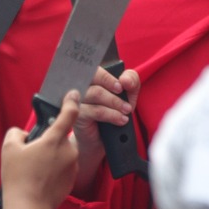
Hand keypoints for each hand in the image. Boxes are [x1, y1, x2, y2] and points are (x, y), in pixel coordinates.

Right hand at [3, 92, 80, 208]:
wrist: (29, 208)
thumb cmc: (18, 178)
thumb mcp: (9, 148)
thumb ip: (17, 133)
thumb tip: (24, 134)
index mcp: (55, 139)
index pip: (69, 113)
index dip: (71, 101)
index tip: (73, 94)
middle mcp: (68, 151)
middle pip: (60, 137)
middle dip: (47, 141)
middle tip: (31, 154)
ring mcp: (73, 166)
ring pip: (61, 153)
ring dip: (50, 156)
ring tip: (34, 170)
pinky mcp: (72, 179)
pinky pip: (63, 167)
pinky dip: (54, 170)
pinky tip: (40, 179)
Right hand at [69, 67, 139, 192]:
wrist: (101, 141)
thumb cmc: (112, 115)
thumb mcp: (127, 96)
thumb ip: (131, 82)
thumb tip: (125, 79)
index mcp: (92, 78)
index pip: (97, 67)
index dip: (109, 75)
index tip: (122, 85)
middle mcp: (82, 85)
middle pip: (93, 75)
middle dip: (110, 83)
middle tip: (123, 93)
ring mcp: (77, 99)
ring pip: (96, 93)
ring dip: (115, 102)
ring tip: (126, 111)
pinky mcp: (77, 114)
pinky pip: (96, 110)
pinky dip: (111, 115)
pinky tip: (121, 120)